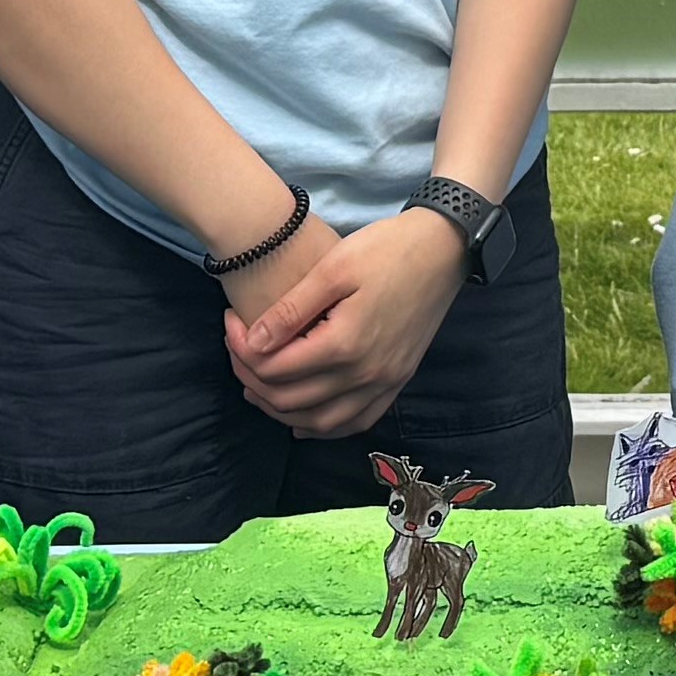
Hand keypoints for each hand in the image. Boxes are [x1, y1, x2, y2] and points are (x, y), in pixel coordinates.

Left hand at [229, 210, 461, 438]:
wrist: (444, 249)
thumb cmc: (388, 249)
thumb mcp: (334, 267)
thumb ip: (291, 309)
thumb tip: (254, 342)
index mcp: (345, 344)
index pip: (274, 368)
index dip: (241, 348)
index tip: (231, 321)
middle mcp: (365, 374)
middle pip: (290, 400)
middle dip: (251, 377)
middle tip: (237, 348)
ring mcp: (385, 382)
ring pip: (320, 422)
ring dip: (281, 410)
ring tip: (258, 383)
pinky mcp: (397, 381)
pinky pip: (356, 422)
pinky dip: (324, 425)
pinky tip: (304, 416)